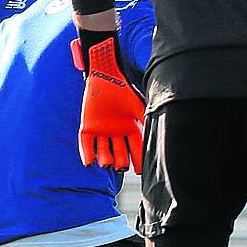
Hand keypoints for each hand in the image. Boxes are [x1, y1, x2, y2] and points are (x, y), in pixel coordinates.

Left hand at [71, 30, 143, 172]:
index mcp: (130, 127)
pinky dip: (87, 153)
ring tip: (108, 164)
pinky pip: (86, 143)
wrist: (106, 75)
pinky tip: (89, 163)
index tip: (140, 171)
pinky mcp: (87, 126)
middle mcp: (116, 131)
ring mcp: (101, 129)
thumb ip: (147, 120)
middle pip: (119, 151)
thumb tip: (160, 134)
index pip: (135, 147)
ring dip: (105, 159)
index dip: (137, 159)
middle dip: (121, 161)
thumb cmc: (125, 89)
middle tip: (122, 167)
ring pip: (103, 149)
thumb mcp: (138, 107)